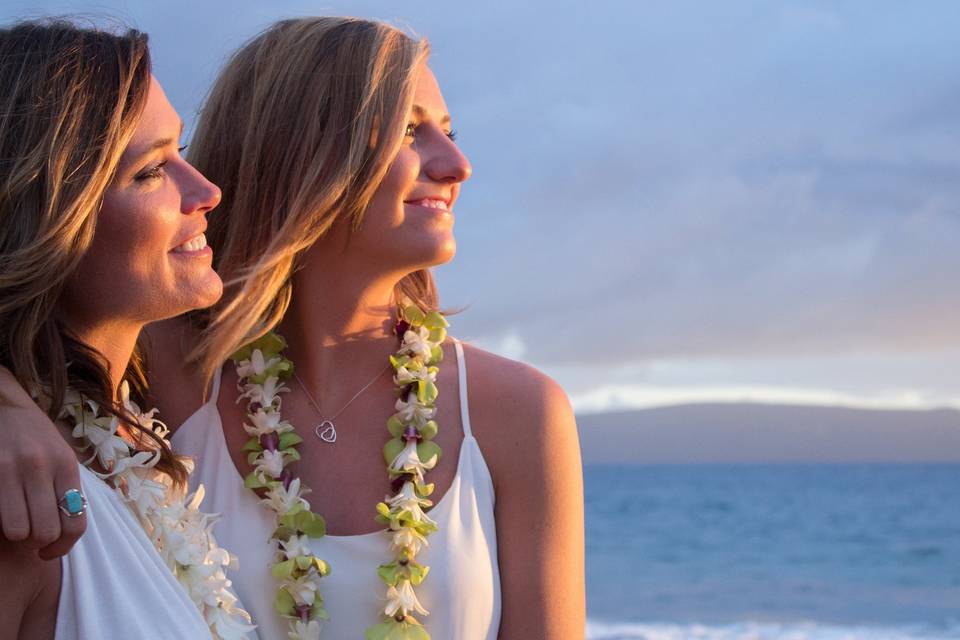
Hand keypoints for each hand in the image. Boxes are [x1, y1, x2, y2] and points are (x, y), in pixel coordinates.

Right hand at [0, 367, 84, 558]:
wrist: (4, 406)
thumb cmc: (34, 436)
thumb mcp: (60, 455)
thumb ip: (64, 488)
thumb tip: (66, 531)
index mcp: (66, 465)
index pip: (75, 523)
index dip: (62, 548)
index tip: (50, 552)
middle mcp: (41, 467)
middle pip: (45, 532)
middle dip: (37, 544)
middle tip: (31, 538)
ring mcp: (11, 469)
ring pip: (17, 530)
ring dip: (15, 534)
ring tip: (15, 522)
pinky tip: (1, 511)